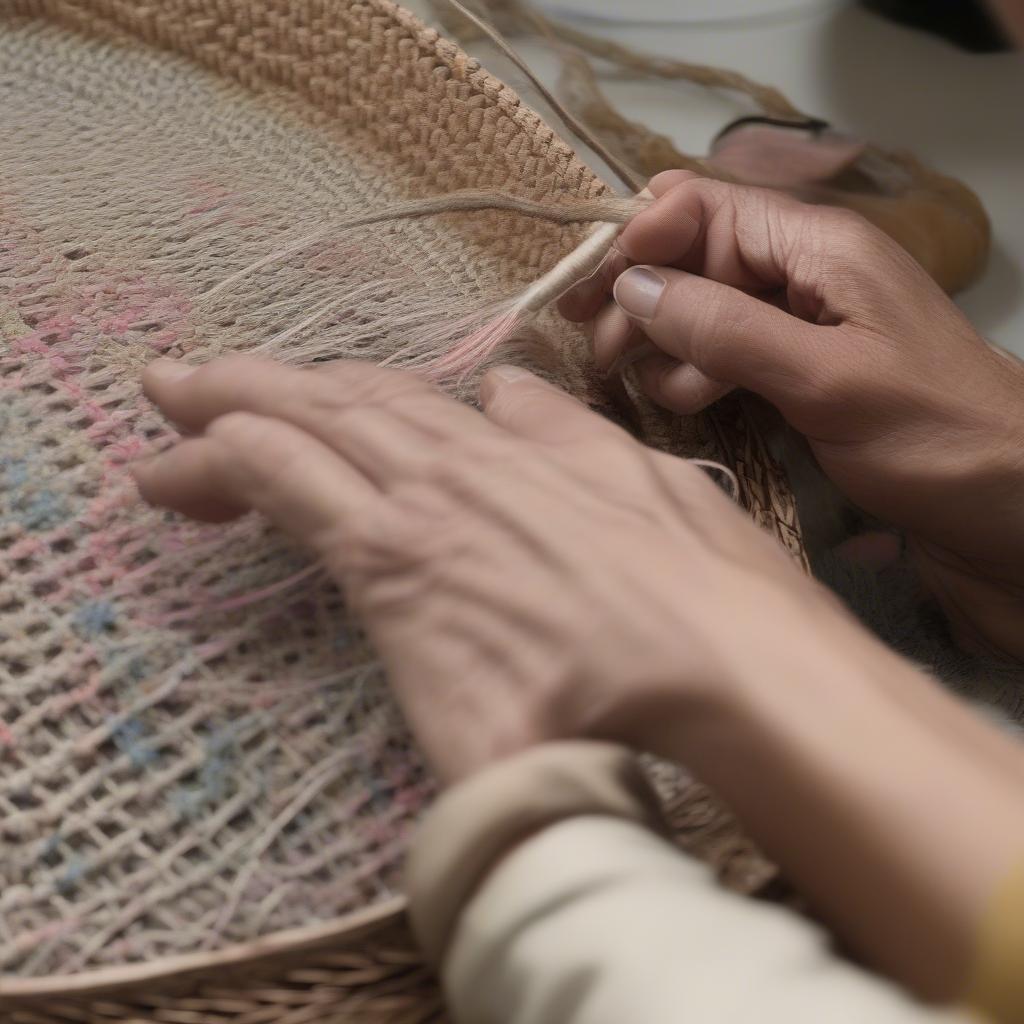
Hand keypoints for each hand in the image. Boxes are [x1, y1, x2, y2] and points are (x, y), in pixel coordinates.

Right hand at [133, 356, 1023, 1000]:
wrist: (744, 682)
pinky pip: (523, 405)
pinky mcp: (610, 456)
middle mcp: (456, 483)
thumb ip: (410, 688)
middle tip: (178, 379)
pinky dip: (478, 402)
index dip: (203, 465)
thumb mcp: (461, 749)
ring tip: (289, 381)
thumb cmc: (602, 745)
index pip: (274, 472)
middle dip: (237, 390)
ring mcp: (536, 458)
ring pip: (408, 395)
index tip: (156, 475)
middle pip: (323, 409)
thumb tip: (408, 656)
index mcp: (403, 551)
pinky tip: (475, 401)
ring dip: (334, 383)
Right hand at [560, 170, 1023, 659]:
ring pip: (698, 312)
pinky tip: (692, 405)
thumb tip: (631, 287)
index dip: (642, 236)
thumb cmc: (933, 436)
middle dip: (642, 299)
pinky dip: (694, 376)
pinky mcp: (792, 376)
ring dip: (667, 347)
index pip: (704, 205)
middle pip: (692, 259)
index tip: (595, 293)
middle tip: (601, 358)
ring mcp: (795, 327)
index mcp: (817, 247)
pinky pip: (720, 357)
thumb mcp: (826, 379)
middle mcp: (800, 275)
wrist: (1008, 511)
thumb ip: (725, 329)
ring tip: (665, 394)